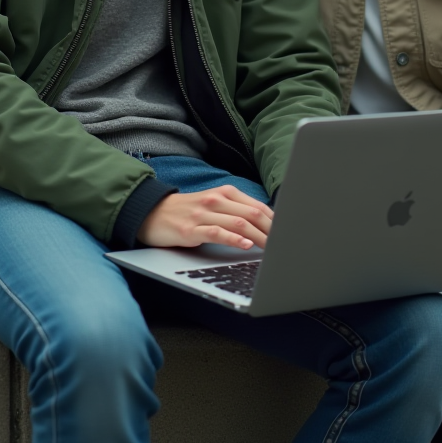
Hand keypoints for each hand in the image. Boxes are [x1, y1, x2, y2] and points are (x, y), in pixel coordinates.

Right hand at [136, 185, 273, 250]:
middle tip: (284, 245)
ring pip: (238, 223)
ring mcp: (203, 214)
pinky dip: (234, 239)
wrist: (153, 212)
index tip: (287, 235)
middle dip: (272, 231)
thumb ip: (236, 212)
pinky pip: (217, 233)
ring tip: (272, 249)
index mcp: (225, 193)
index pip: (258, 207)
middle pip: (252, 215)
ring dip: (259, 237)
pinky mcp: (191, 229)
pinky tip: (245, 245)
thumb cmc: (188, 211)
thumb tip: (266, 226)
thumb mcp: (214, 205)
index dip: (275, 222)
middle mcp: (216, 200)